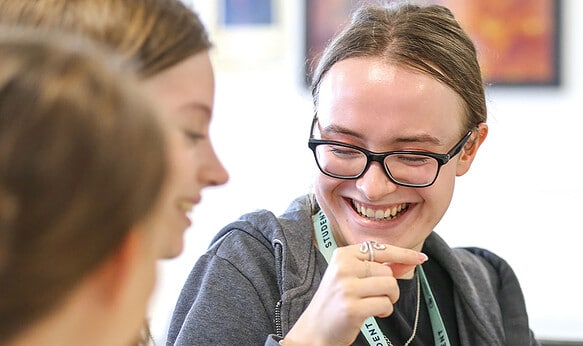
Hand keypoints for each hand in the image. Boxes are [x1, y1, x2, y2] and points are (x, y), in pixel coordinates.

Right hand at [281, 243, 426, 345]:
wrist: (315, 328)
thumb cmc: (336, 301)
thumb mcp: (352, 277)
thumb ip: (379, 267)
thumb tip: (409, 260)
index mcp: (342, 255)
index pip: (380, 249)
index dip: (403, 253)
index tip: (420, 258)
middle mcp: (343, 268)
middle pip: (387, 271)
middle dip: (389, 287)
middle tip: (375, 296)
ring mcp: (347, 288)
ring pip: (390, 286)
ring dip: (389, 299)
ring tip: (374, 304)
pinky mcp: (353, 308)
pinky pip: (386, 305)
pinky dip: (384, 311)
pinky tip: (371, 313)